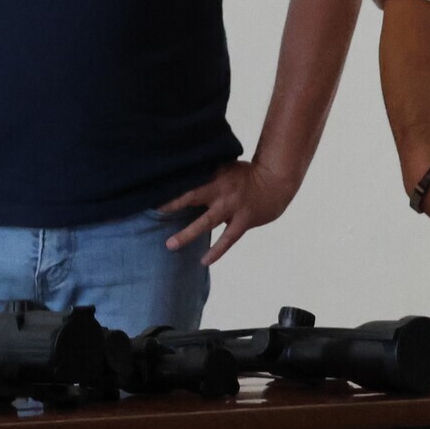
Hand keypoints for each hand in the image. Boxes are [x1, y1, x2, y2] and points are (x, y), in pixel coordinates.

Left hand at [160, 160, 298, 265]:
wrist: (276, 183)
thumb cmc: (247, 174)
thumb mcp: (226, 167)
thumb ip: (209, 174)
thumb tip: (187, 177)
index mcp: (216, 177)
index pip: (190, 180)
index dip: (173, 186)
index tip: (153, 192)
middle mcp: (222, 192)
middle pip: (193, 198)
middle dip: (173, 206)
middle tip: (155, 216)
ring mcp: (232, 208)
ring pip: (207, 223)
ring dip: (188, 233)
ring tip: (171, 245)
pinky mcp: (243, 222)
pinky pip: (227, 239)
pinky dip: (216, 251)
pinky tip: (204, 261)